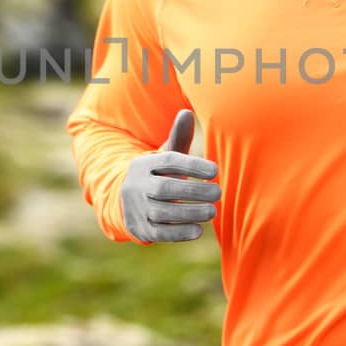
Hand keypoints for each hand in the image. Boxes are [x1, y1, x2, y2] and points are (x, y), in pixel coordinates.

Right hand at [119, 110, 221, 242]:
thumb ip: (178, 138)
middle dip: (193, 190)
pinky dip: (179, 233)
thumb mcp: (164, 157)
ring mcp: (137, 208)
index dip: (192, 165)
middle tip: (218, 193)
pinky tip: (198, 230)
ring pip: (162, 211)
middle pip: (165, 188)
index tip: (216, 169)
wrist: (126, 202)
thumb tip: (187, 113)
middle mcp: (137, 185)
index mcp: (143, 164)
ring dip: (190, 212)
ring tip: (212, 211)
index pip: (168, 161)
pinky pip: (160, 232)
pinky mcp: (141, 229)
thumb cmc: (157, 175)